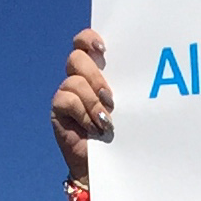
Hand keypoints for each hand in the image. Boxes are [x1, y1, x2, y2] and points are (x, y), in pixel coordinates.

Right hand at [52, 28, 113, 182]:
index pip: (84, 41)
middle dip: (95, 76)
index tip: (104, 50)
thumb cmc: (121, 132)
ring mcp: (67, 93)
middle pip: (77, 58)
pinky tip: (93, 128)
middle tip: (110, 98)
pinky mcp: (58, 110)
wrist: (107, 162)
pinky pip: (66, 100)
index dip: (89, 38)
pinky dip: (83, 113)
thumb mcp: (127, 105)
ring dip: (93, 101)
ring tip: (106, 120)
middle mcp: (79, 77)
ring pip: (74, 81)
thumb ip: (126, 85)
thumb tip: (142, 70)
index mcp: (96, 69)